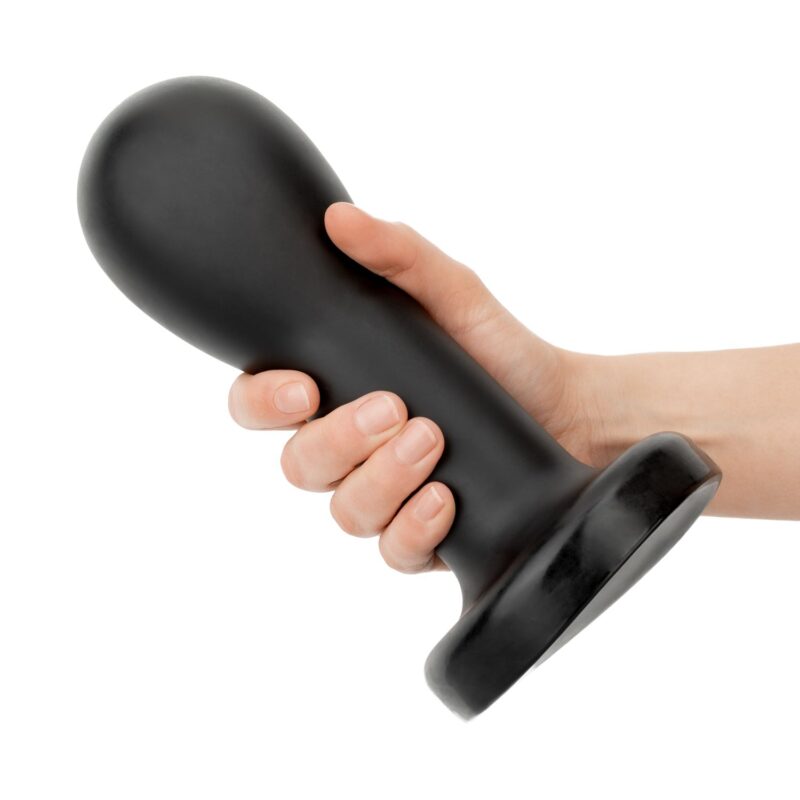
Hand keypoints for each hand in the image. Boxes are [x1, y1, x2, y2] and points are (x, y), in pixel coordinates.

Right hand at [228, 202, 598, 572]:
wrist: (564, 410)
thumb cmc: (498, 351)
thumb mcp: (454, 292)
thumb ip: (399, 255)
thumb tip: (340, 219)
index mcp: (338, 389)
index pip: (260, 405)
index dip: (262, 402)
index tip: (303, 388)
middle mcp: (351, 448)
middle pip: (298, 466)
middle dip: (338, 441)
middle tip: (393, 408)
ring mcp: (385, 494)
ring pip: (343, 512)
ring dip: (381, 479)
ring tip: (431, 440)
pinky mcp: (422, 535)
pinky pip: (393, 552)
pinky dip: (414, 528)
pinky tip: (444, 499)